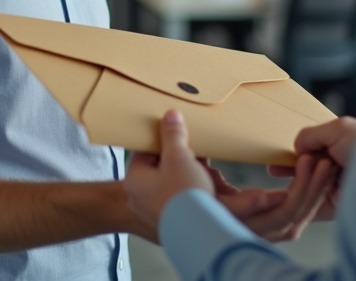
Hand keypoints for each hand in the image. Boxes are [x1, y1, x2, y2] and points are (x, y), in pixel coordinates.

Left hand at [124, 110, 213, 232]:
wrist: (200, 240)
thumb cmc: (182, 196)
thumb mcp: (178, 157)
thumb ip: (174, 134)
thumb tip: (171, 115)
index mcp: (136, 180)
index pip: (146, 151)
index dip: (165, 141)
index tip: (182, 137)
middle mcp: (144, 199)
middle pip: (165, 170)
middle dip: (187, 162)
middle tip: (201, 157)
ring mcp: (161, 214)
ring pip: (179, 187)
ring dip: (198, 178)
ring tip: (212, 175)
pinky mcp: (179, 226)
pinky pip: (190, 204)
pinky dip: (203, 196)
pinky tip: (218, 191)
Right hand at [268, 116, 355, 220]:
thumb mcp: (339, 129)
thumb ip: (312, 135)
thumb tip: (297, 147)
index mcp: (341, 147)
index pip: (311, 152)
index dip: (294, 156)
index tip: (277, 159)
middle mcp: (339, 168)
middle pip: (307, 172)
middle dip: (291, 171)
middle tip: (274, 170)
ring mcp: (338, 189)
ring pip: (307, 190)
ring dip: (297, 185)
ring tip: (289, 180)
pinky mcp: (338, 209)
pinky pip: (313, 209)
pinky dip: (301, 204)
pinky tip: (290, 198)